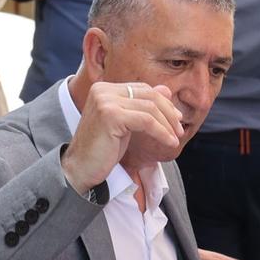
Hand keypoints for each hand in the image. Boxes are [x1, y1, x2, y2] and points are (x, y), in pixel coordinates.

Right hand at [61, 81, 183, 193]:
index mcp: (103, 89)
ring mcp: (105, 101)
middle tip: (179, 129)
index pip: (142, 89)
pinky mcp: (110, 115)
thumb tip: (166, 90)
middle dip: (168, 112)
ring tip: (175, 138)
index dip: (162, 103)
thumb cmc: (103, 150)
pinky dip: (162, 132)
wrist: (80, 170)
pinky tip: (169, 142)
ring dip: (167, 124)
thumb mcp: (126, 124)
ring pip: (149, 108)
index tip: (176, 119)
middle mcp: (102, 90)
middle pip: (148, 95)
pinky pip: (146, 121)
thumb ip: (142, 106)